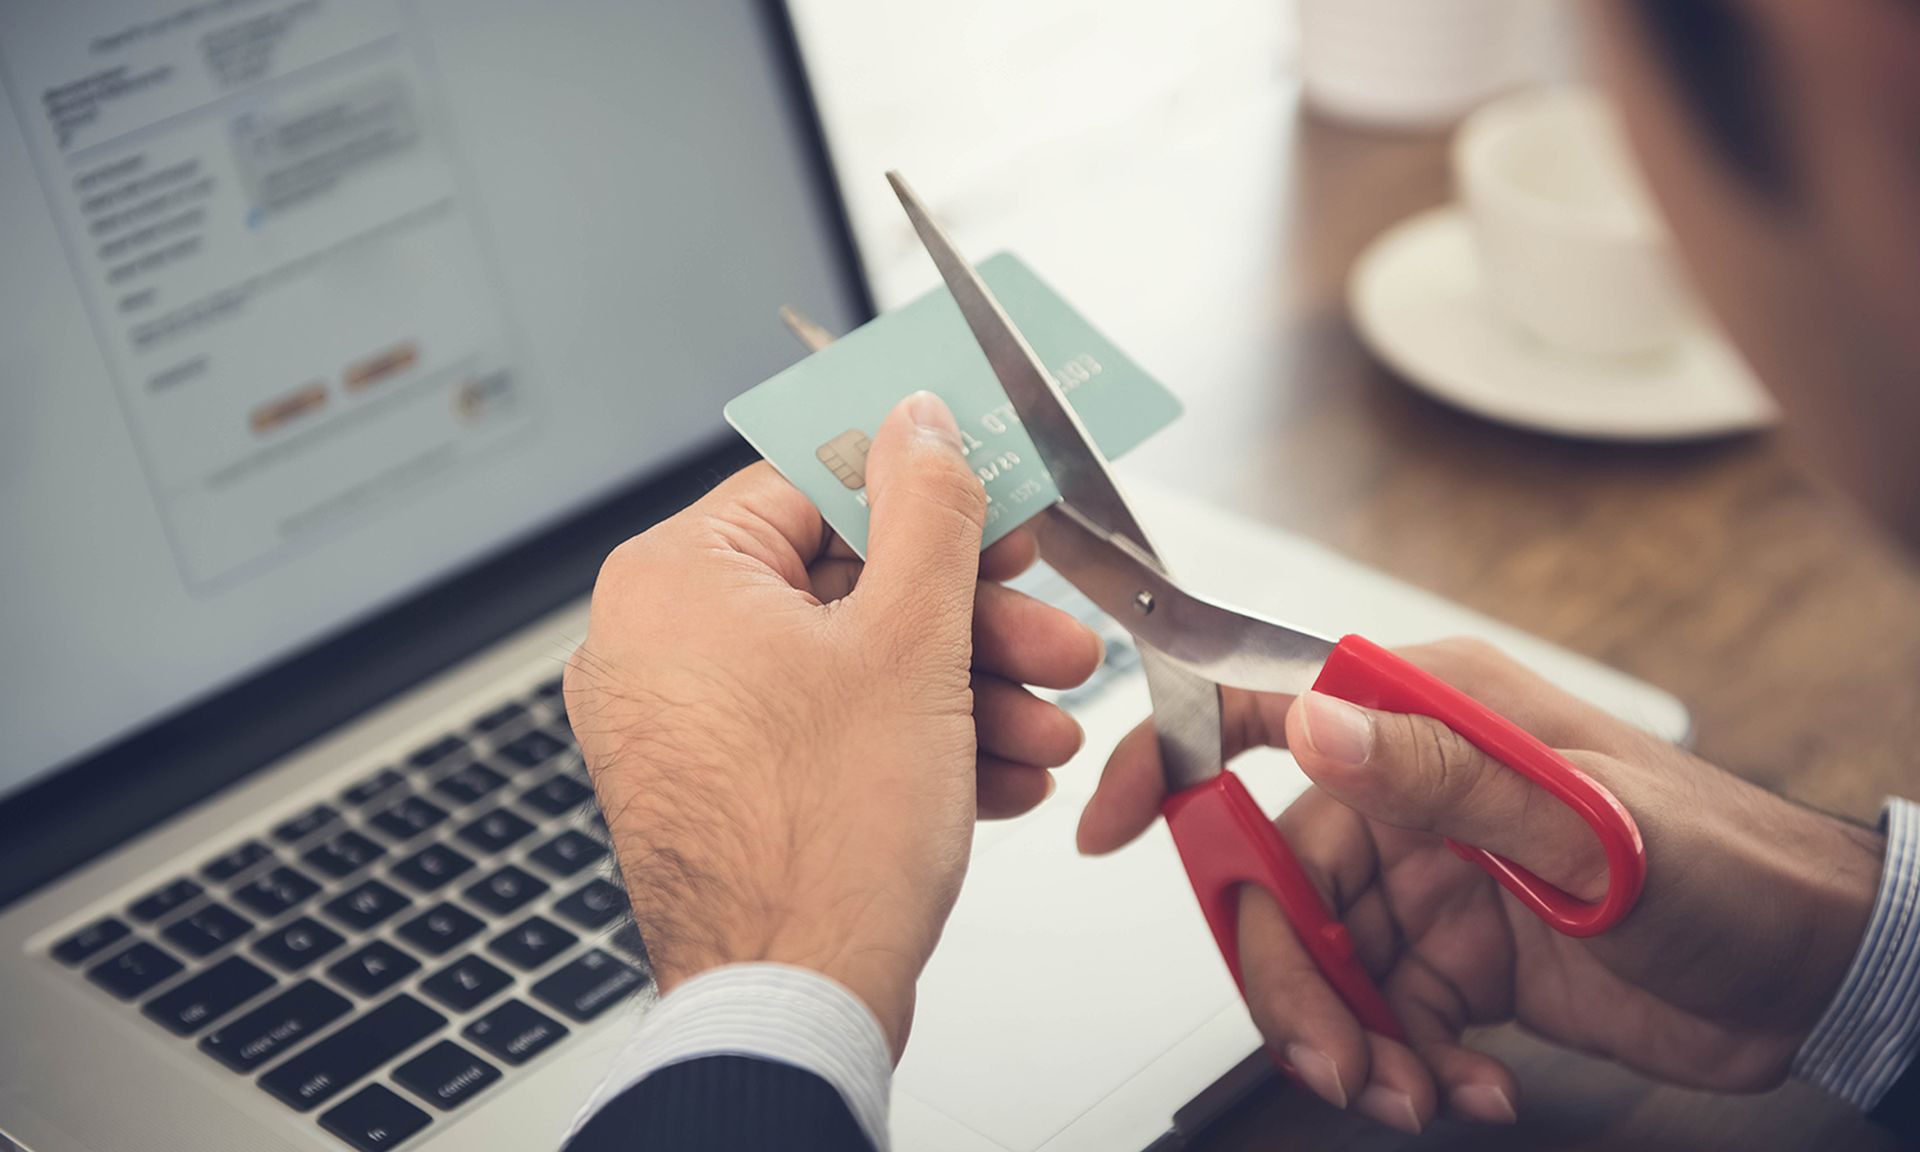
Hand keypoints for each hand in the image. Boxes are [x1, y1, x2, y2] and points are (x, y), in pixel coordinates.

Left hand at [567, 393, 1102, 1053]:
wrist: (792, 1007)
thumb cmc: (823, 841)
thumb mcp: (910, 641)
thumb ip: (927, 512)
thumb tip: (922, 422)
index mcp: (675, 581)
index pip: (812, 483)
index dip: (927, 495)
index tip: (996, 506)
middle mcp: (660, 647)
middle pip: (845, 586)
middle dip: (971, 623)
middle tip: (1052, 637)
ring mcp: (688, 726)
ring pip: (849, 669)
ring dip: (964, 693)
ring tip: (1048, 727)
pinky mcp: (725, 791)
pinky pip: (827, 734)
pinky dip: (915, 746)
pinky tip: (1001, 776)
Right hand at [1078, 639, 1884, 1131]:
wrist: (1816, 968)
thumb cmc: (1726, 863)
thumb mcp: (1585, 822)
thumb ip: (1442, 774)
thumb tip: (1314, 725)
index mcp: (1430, 719)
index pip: (1267, 712)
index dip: (1172, 759)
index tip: (1108, 821)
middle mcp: (1415, 792)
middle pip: (1283, 879)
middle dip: (1292, 977)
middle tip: (1333, 1056)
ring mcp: (1435, 876)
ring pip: (1327, 959)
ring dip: (1352, 1038)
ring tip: (1411, 1094)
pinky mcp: (1462, 954)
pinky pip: (1386, 1013)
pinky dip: (1411, 1063)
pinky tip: (1468, 1087)